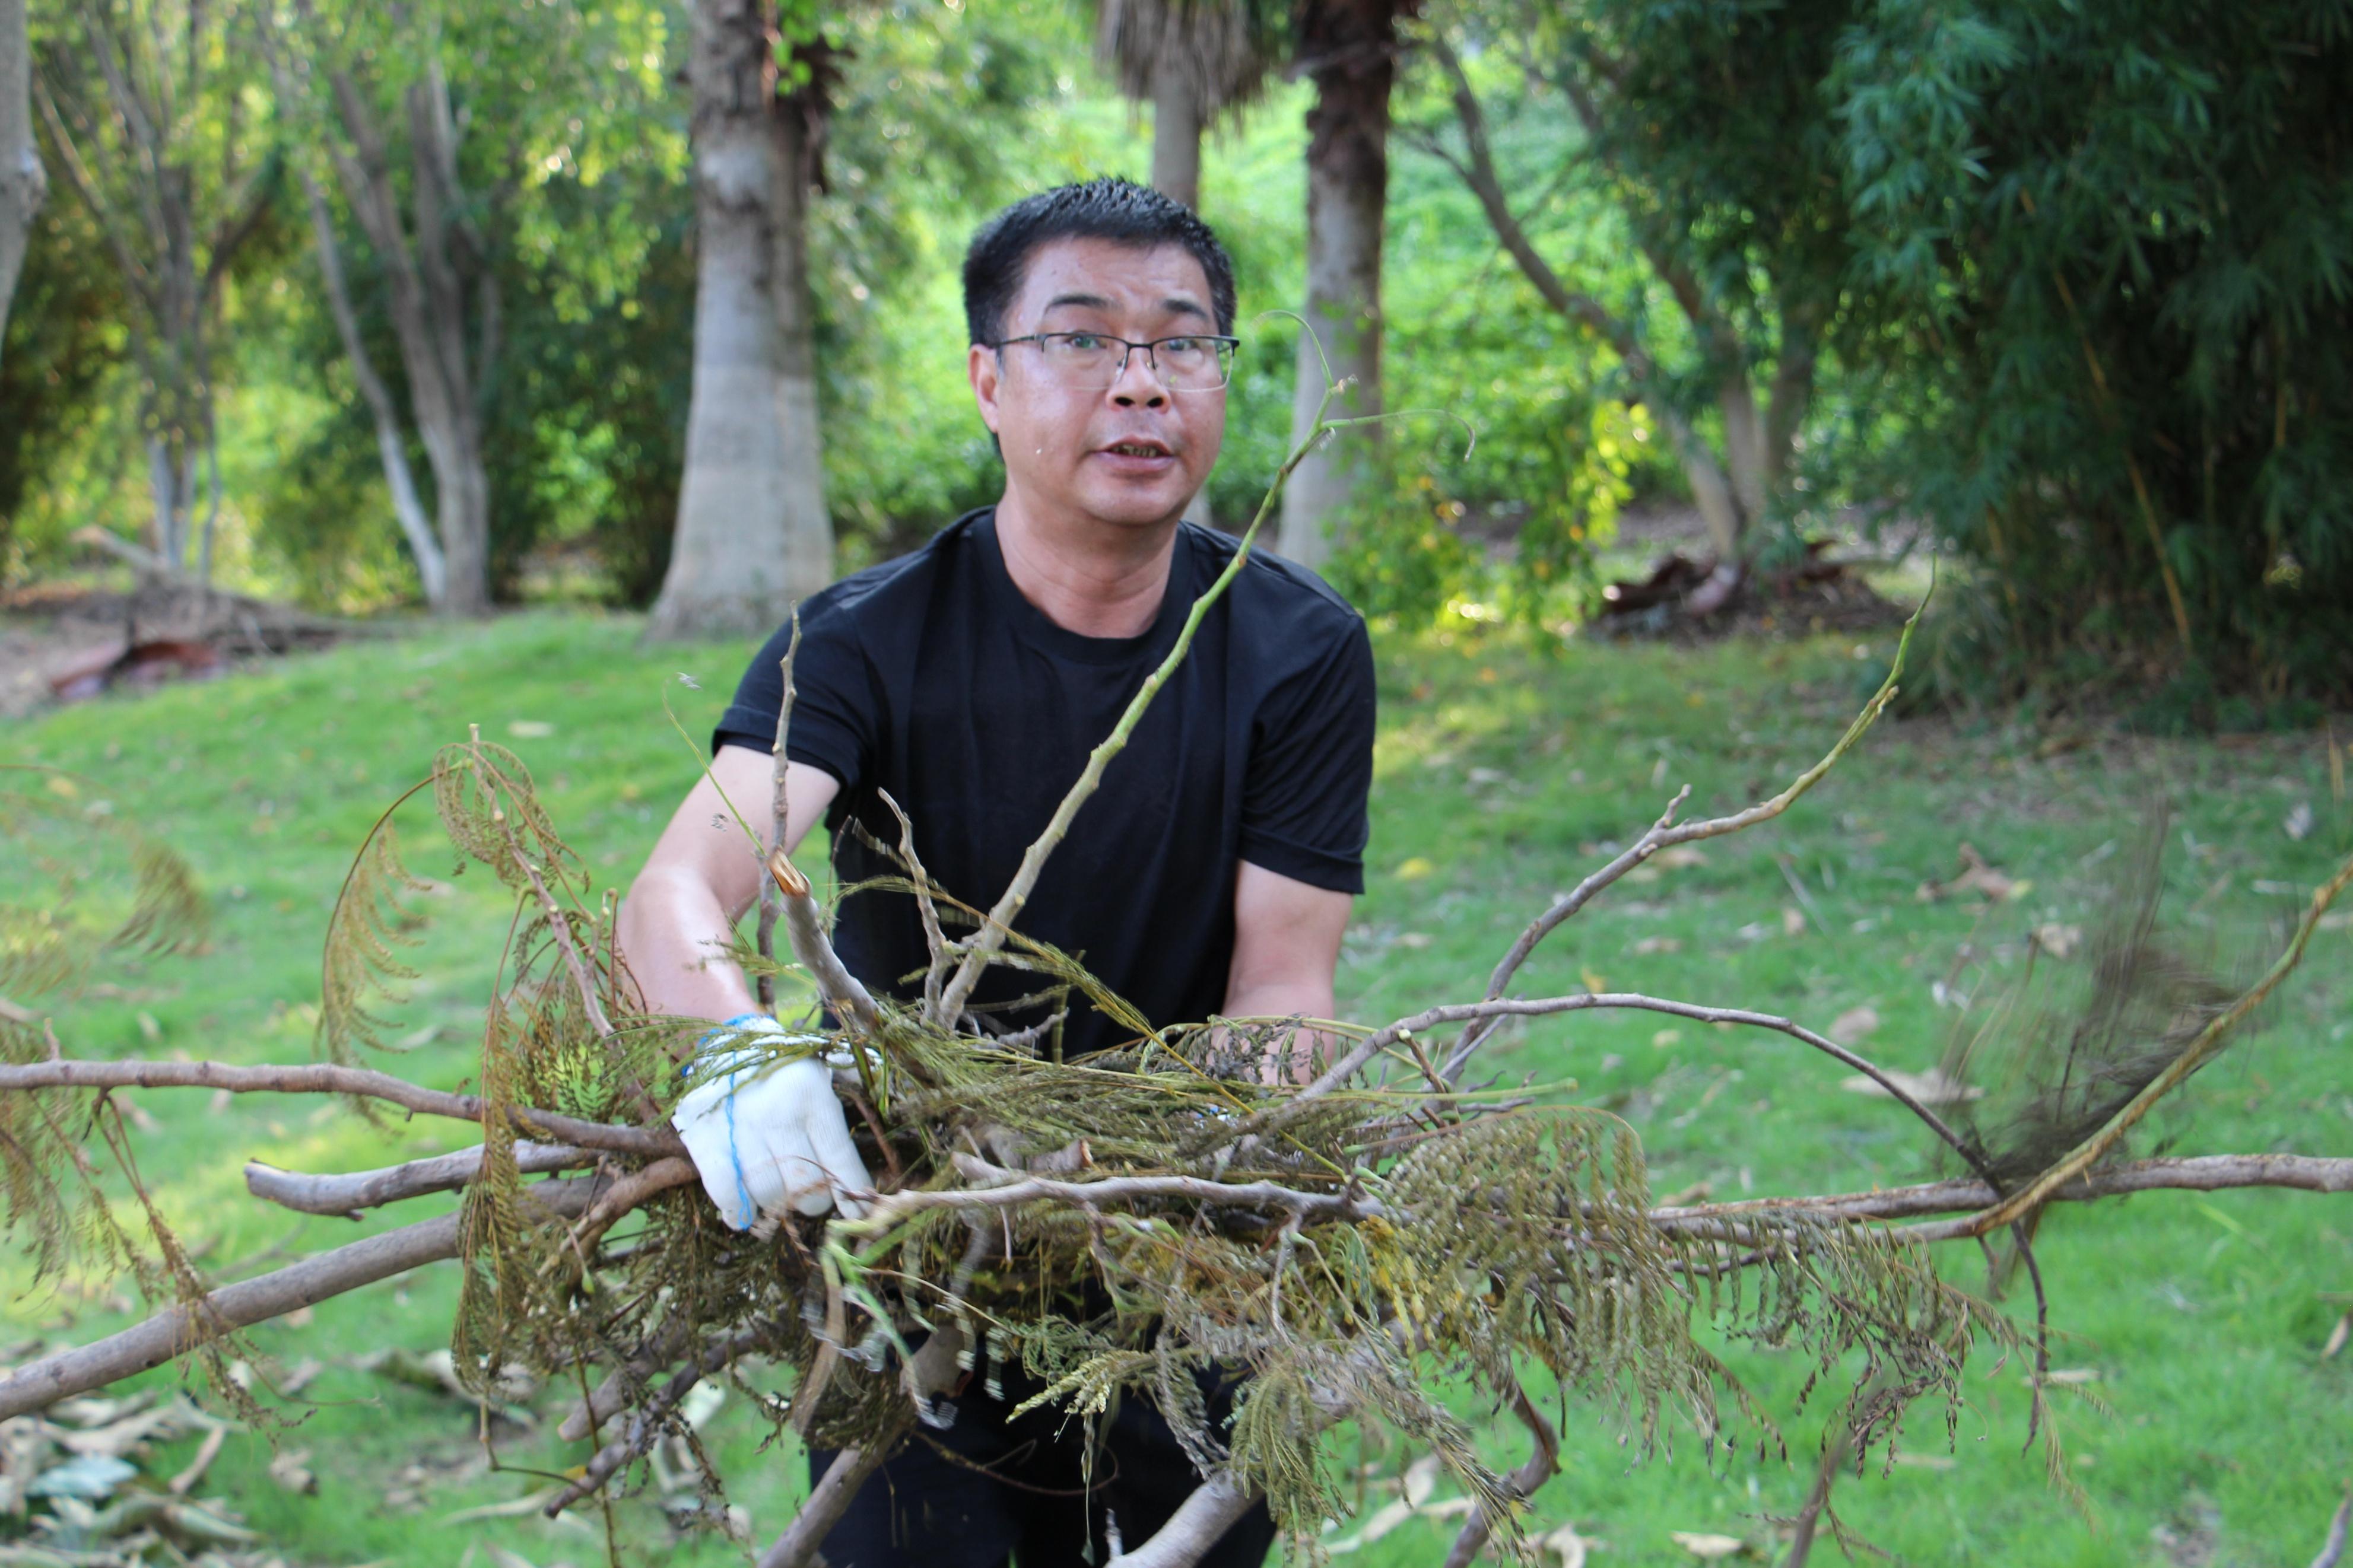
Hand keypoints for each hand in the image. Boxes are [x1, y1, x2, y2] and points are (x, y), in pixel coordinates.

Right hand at [671, 1015, 873, 1226]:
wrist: (722, 1042)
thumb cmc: (783, 1064)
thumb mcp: (821, 1069)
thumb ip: (849, 1098)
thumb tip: (889, 1130)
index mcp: (811, 1095)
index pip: (838, 1158)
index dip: (852, 1192)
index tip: (859, 1214)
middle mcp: (776, 1114)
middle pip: (805, 1188)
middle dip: (813, 1199)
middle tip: (810, 1190)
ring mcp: (737, 1129)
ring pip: (767, 1196)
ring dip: (776, 1204)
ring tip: (777, 1189)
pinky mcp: (705, 1141)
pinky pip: (727, 1195)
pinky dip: (738, 1210)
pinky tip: (745, 1209)